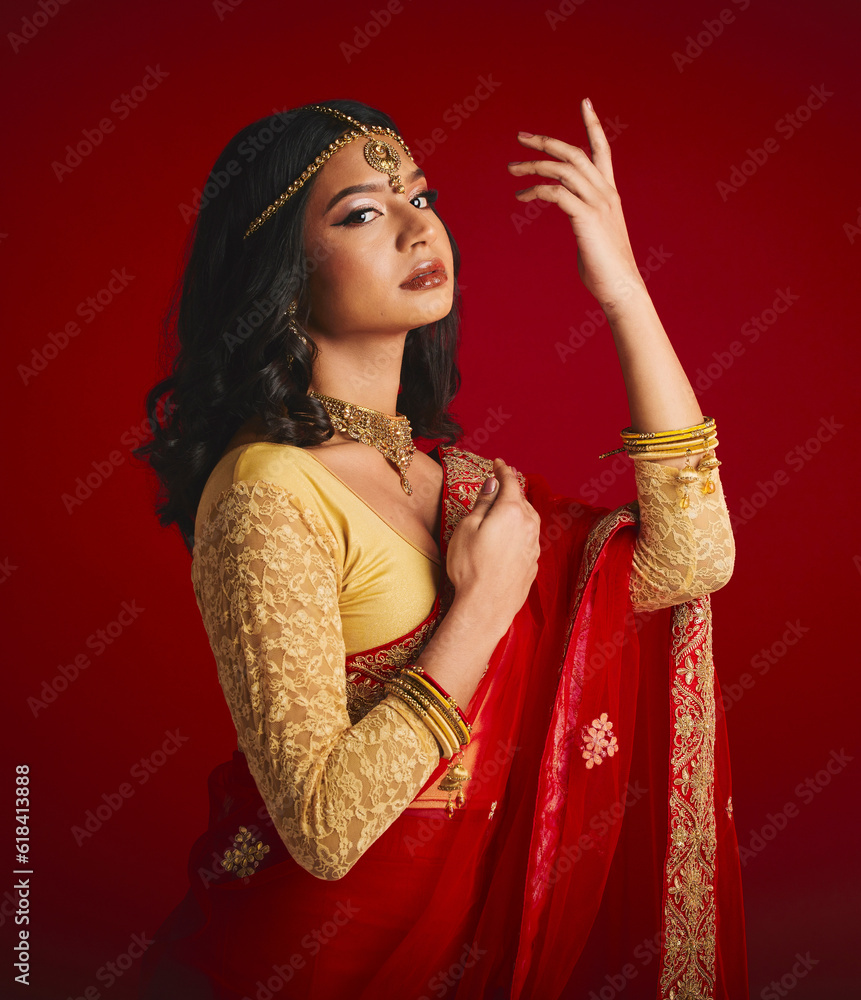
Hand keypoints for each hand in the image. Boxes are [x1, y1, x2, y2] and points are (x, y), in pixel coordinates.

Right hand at [444, 458, 540, 639]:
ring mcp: (533, 545)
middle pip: (521, 499)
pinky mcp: (533, 563)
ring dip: (519, 508)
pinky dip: (521, 529)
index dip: (503, 470)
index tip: (498, 463)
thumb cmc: (470, 566)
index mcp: (511, 511)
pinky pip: (529, 537)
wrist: (487, 606)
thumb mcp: (468, 528)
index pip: (510, 482)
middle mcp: (528, 525)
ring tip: (508, 506)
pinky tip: (512, 535)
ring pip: (529, 518)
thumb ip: (483, 503)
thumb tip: (493, 484)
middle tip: (502, 481)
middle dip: (512, 488)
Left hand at [507, 98, 644, 313]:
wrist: (621, 288)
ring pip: (563, 170)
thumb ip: (584, 217)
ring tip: (511, 170)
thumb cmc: (606, 268)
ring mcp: (598, 204)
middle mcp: (606, 193)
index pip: (602, 150)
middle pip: (574, 154)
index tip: (585, 102)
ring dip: (533, 166)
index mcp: (609, 194)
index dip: (593, 125)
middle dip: (546, 142)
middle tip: (520, 137)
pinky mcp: (586, 218)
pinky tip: (522, 196)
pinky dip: (536, 190)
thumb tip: (572, 214)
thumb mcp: (595, 235)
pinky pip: (557, 193)